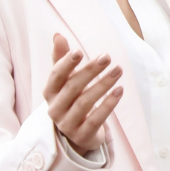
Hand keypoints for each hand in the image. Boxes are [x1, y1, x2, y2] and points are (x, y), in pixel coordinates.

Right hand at [44, 33, 122, 155]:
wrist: (76, 133)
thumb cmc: (71, 99)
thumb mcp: (65, 80)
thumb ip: (61, 59)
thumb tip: (58, 35)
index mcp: (49, 93)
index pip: (55, 76)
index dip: (66, 64)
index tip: (79, 51)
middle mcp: (55, 109)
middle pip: (72, 88)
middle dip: (90, 71)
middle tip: (107, 57)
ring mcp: (67, 124)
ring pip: (85, 103)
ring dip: (103, 85)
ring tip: (118, 71)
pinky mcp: (82, 135)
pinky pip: (96, 119)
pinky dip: (109, 104)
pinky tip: (120, 90)